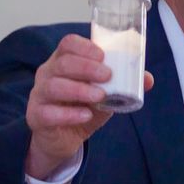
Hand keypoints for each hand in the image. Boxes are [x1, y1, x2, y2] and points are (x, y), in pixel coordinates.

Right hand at [25, 34, 154, 178]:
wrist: (64, 138)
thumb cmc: (82, 107)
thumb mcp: (105, 94)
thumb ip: (124, 85)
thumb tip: (148, 79)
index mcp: (64, 61)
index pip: (68, 44)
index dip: (86, 47)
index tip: (104, 57)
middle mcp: (48, 73)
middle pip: (62, 63)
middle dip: (87, 67)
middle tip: (107, 76)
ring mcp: (39, 94)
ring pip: (53, 86)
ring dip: (79, 90)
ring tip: (99, 96)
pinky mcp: (36, 116)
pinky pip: (47, 112)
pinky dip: (68, 114)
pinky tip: (85, 116)